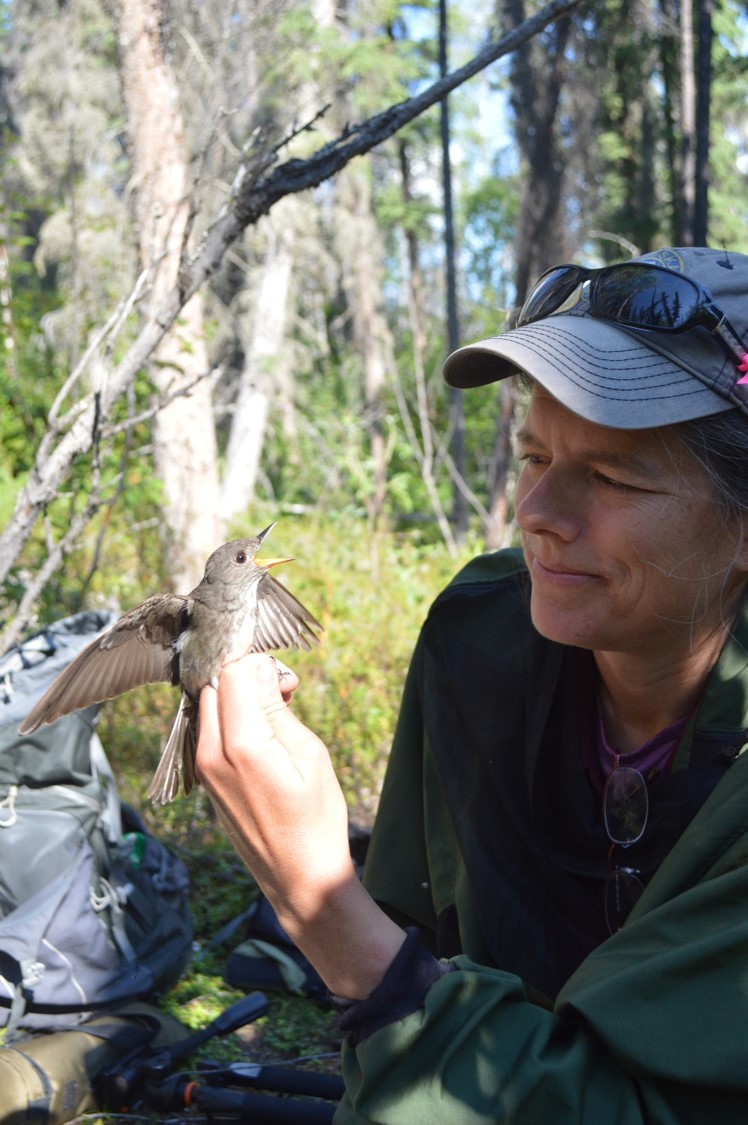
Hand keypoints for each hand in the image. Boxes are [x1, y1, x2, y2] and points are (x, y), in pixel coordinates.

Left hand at [195, 654, 405, 998]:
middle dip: (246, 676)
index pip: (232, 673)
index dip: (260, 664)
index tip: (287, 678)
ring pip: (209, 706)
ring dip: (238, 697)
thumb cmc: (316, 819)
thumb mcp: (309, 755)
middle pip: (215, 686)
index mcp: (242, 746)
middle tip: (284, 691)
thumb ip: (277, 708)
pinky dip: (231, 719)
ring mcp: (204, 770)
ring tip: (276, 712)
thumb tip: (260, 671)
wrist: (300, 878)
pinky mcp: (206, 781)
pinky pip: (209, 731)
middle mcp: (212, 755)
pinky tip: (262, 733)